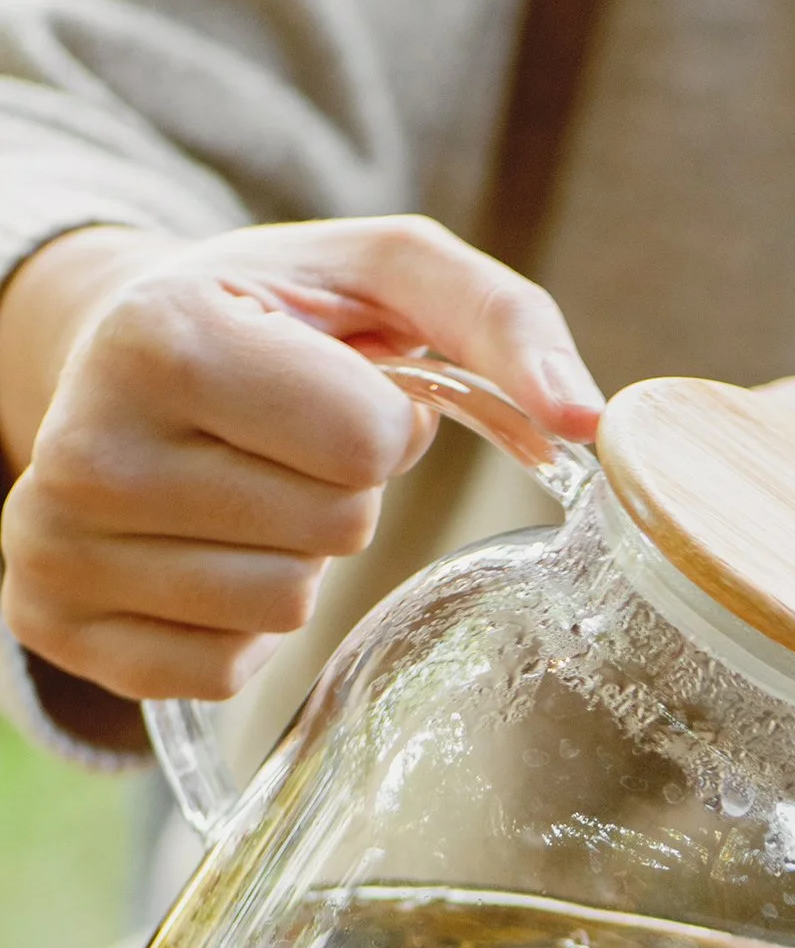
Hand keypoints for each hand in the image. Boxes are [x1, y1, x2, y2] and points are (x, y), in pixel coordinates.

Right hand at [0, 215, 600, 729]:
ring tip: (239, 490)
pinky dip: (241, 626)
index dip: (380, 422)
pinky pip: (224, 674)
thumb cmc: (276, 310)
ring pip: (284, 610)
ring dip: (297, 557)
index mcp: (163, 335)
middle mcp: (85, 446)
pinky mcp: (52, 627)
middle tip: (276, 441)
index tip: (327, 384)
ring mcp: (54, 545)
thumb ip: (504, 321)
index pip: (364, 446)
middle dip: (339, 490)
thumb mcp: (386, 273)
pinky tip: (200, 549)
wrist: (118, 348)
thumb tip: (589, 421)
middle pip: (334, 532)